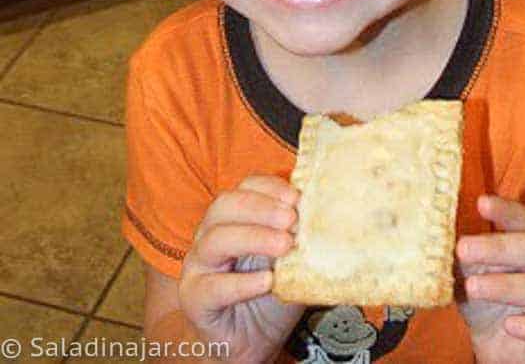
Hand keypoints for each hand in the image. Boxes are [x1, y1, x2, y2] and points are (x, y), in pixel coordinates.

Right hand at [178, 175, 303, 362]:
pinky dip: (241, 282)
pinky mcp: (194, 298)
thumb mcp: (290, 257)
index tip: (296, 197)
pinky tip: (266, 281)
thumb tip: (328, 215)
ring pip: (215, 240)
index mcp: (233, 216)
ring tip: (284, 246)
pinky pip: (212, 286)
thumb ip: (300, 236)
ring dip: (253, 238)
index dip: (269, 188)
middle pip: (225, 205)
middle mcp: (210, 233)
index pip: (245, 187)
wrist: (252, 340)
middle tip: (291, 220)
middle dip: (261, 208)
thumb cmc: (270, 292)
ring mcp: (198, 265)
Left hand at [456, 195, 524, 363]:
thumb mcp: (476, 274)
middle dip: (499, 247)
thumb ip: (467, 254)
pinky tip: (510, 325)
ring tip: (473, 287)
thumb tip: (439, 232)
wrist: (511, 355)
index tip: (481, 203)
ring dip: (506, 286)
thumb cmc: (496, 304)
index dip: (508, 211)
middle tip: (463, 249)